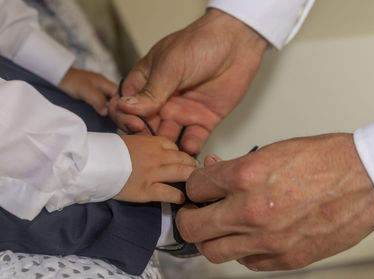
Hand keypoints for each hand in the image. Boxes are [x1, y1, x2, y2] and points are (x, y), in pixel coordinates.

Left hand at [59, 67, 116, 115]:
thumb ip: (98, 101)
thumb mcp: (86, 91)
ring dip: (109, 110)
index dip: (123, 104)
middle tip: (116, 119)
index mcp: (105, 83)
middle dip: (117, 108)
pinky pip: (101, 103)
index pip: (121, 94)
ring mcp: (97, 90)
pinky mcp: (91, 95)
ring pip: (109, 102)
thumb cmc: (70, 81)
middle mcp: (103, 86)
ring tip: (110, 120)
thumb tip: (107, 112)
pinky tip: (100, 115)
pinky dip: (102, 109)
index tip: (121, 114)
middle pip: (116, 99)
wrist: (56, 76)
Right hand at [110, 9, 266, 154]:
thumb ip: (150, 91)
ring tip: (170, 153)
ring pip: (168, 137)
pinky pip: (193, 139)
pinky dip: (190, 146)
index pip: (125, 106)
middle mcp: (162, 101)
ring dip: (167, 147)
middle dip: (146, 139)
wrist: (236, 43)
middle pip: (144, 127)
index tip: (135, 124)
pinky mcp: (203, 120)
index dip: (126, 118)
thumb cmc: (200, 44)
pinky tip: (190, 147)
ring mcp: (182, 112)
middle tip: (152, 146)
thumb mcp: (170, 66)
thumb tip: (125, 107)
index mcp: (147, 84)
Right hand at [114, 135, 197, 203]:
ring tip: (195, 184)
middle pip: (182, 159)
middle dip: (191, 165)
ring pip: (181, 173)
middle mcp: (156, 156)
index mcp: (150, 142)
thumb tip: (149, 146)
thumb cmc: (107, 151)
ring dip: (190, 178)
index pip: (173, 146)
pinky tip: (183, 199)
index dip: (179, 154)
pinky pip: (170, 193)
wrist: (94, 163)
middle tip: (195, 171)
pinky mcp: (147, 190)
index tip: (181, 159)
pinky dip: (179, 196)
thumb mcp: (128, 140)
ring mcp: (153, 173)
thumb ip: (142, 143)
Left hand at [176, 134, 373, 270]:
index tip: (196, 190)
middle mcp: (251, 211)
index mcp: (246, 176)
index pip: (195, 187)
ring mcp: (268, 239)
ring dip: (210, 239)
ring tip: (217, 227)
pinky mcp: (285, 258)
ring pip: (214, 251)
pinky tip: (248, 238)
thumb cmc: (322, 161)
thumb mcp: (270, 152)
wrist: (363, 180)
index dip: (192, 187)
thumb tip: (211, 172)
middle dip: (188, 218)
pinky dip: (241, 251)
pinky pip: (246, 263)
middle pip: (193, 226)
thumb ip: (234, 167)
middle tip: (193, 213)